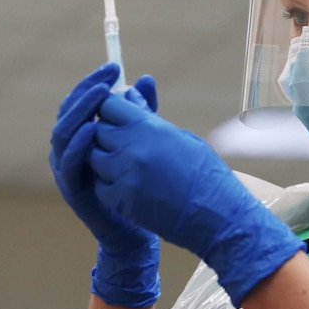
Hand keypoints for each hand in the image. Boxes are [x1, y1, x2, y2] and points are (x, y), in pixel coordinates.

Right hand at [49, 63, 160, 307]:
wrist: (140, 228)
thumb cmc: (141, 183)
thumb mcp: (143, 140)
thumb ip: (142, 111)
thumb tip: (145, 78)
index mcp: (83, 136)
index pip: (80, 101)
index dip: (93, 83)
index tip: (114, 67)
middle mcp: (70, 150)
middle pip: (68, 112)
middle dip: (87, 90)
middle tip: (108, 76)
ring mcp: (69, 170)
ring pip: (63, 134)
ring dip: (81, 111)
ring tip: (100, 95)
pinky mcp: (74, 190)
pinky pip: (69, 164)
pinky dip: (78, 144)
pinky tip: (93, 130)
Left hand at [90, 94, 305, 306]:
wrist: (216, 214)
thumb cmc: (205, 172)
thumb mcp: (181, 137)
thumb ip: (149, 118)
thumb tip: (130, 95)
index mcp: (149, 128)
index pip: (109, 105)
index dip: (112, 108)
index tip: (119, 114)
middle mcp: (131, 148)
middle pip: (97, 130)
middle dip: (107, 131)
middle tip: (124, 140)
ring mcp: (122, 176)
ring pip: (93, 157)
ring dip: (104, 156)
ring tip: (126, 162)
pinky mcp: (118, 200)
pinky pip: (99, 184)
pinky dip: (107, 181)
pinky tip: (126, 183)